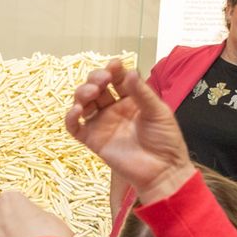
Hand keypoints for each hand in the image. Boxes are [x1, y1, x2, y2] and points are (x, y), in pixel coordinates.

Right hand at [63, 59, 194, 204]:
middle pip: (96, 87)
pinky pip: (75, 127)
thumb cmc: (165, 140)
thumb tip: (129, 71)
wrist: (163, 171)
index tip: (114, 65)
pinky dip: (71, 118)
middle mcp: (114, 109)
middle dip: (95, 79)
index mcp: (131, 100)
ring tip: (91, 93)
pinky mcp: (93, 140)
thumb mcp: (158, 111)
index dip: (113, 70)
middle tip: (102, 81)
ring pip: (83, 103)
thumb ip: (141, 93)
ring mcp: (102, 124)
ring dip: (82, 93)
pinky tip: (77, 111)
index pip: (116, 79)